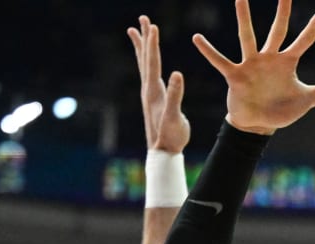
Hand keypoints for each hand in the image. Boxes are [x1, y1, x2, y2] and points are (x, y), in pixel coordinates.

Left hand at [128, 17, 188, 152]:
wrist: (163, 152)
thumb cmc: (171, 137)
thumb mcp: (174, 117)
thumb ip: (175, 96)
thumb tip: (178, 74)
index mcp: (154, 91)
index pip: (153, 62)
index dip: (153, 44)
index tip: (153, 26)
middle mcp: (148, 89)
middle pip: (145, 58)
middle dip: (144, 37)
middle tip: (142, 19)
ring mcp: (150, 93)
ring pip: (144, 64)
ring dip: (142, 46)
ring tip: (136, 31)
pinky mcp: (154, 98)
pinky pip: (149, 73)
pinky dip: (148, 61)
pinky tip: (149, 60)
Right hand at [193, 0, 314, 135]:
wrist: (258, 125)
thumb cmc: (282, 110)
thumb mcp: (309, 98)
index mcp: (287, 62)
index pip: (304, 40)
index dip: (314, 27)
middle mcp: (269, 58)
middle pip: (278, 30)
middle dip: (282, 11)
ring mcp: (252, 65)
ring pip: (248, 37)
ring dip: (244, 17)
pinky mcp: (236, 75)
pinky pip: (221, 61)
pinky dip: (209, 51)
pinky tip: (197, 38)